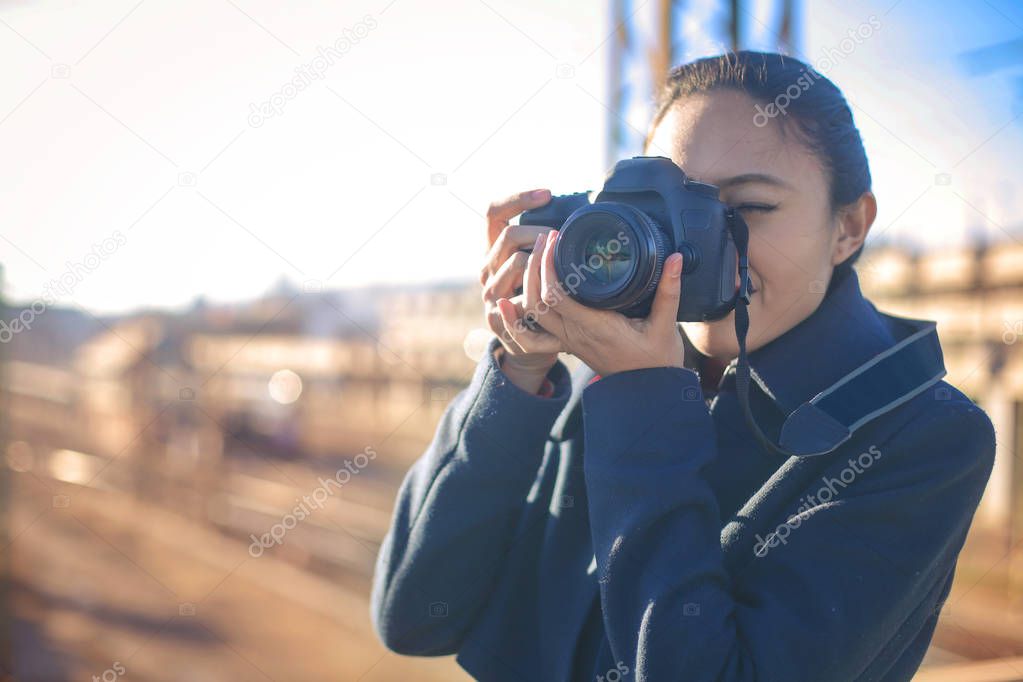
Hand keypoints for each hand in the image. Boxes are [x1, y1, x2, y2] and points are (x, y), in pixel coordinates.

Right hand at [480, 189, 565, 391]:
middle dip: (541, 233)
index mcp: (495, 250)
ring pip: (517, 262)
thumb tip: (585, 211)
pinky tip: (558, 295)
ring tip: (567, 265)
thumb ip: (549, 243)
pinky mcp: (497, 316)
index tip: (548, 194)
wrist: (529, 346)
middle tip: (565, 239)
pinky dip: (543, 295)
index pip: (493, 212)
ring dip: (545, 261)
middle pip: (509, 234)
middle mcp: (487, 267)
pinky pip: (522, 297)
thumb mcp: (540, 266)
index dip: (517, 198)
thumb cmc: (542, 299)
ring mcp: (490, 292)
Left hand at [500, 230, 685, 376]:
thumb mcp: (667, 325)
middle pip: (537, 299)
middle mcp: (575, 334)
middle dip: (535, 265)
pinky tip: (504, 303)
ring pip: (532, 312)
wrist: (647, 392)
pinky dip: (514, 321)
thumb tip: (676, 257)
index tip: (555, 240)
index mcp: (596, 327)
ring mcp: (568, 341)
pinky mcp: (566, 343)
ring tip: (535, 255)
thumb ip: (669, 290)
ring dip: (527, 282)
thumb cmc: (657, 360)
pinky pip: (532, 335)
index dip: (548, 265)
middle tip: (545, 238)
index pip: (556, 295)